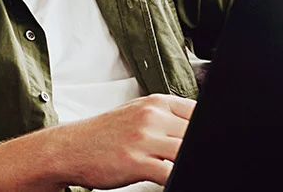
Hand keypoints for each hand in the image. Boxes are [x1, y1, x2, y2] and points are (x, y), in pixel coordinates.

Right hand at [23, 94, 194, 188]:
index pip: (200, 113)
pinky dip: (179, 177)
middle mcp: (152, 117)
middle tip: (203, 158)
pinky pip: (170, 172)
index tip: (214, 140)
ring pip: (187, 151)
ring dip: (192, 162)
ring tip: (191, 169)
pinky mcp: (136, 162)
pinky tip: (176, 178)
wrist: (68, 148)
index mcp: (157, 103)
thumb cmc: (104, 136)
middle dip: (202, 149)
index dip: (210, 130)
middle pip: (196, 133)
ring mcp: (144, 139)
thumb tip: (196, 129)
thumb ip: (167, 119)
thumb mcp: (138, 115)